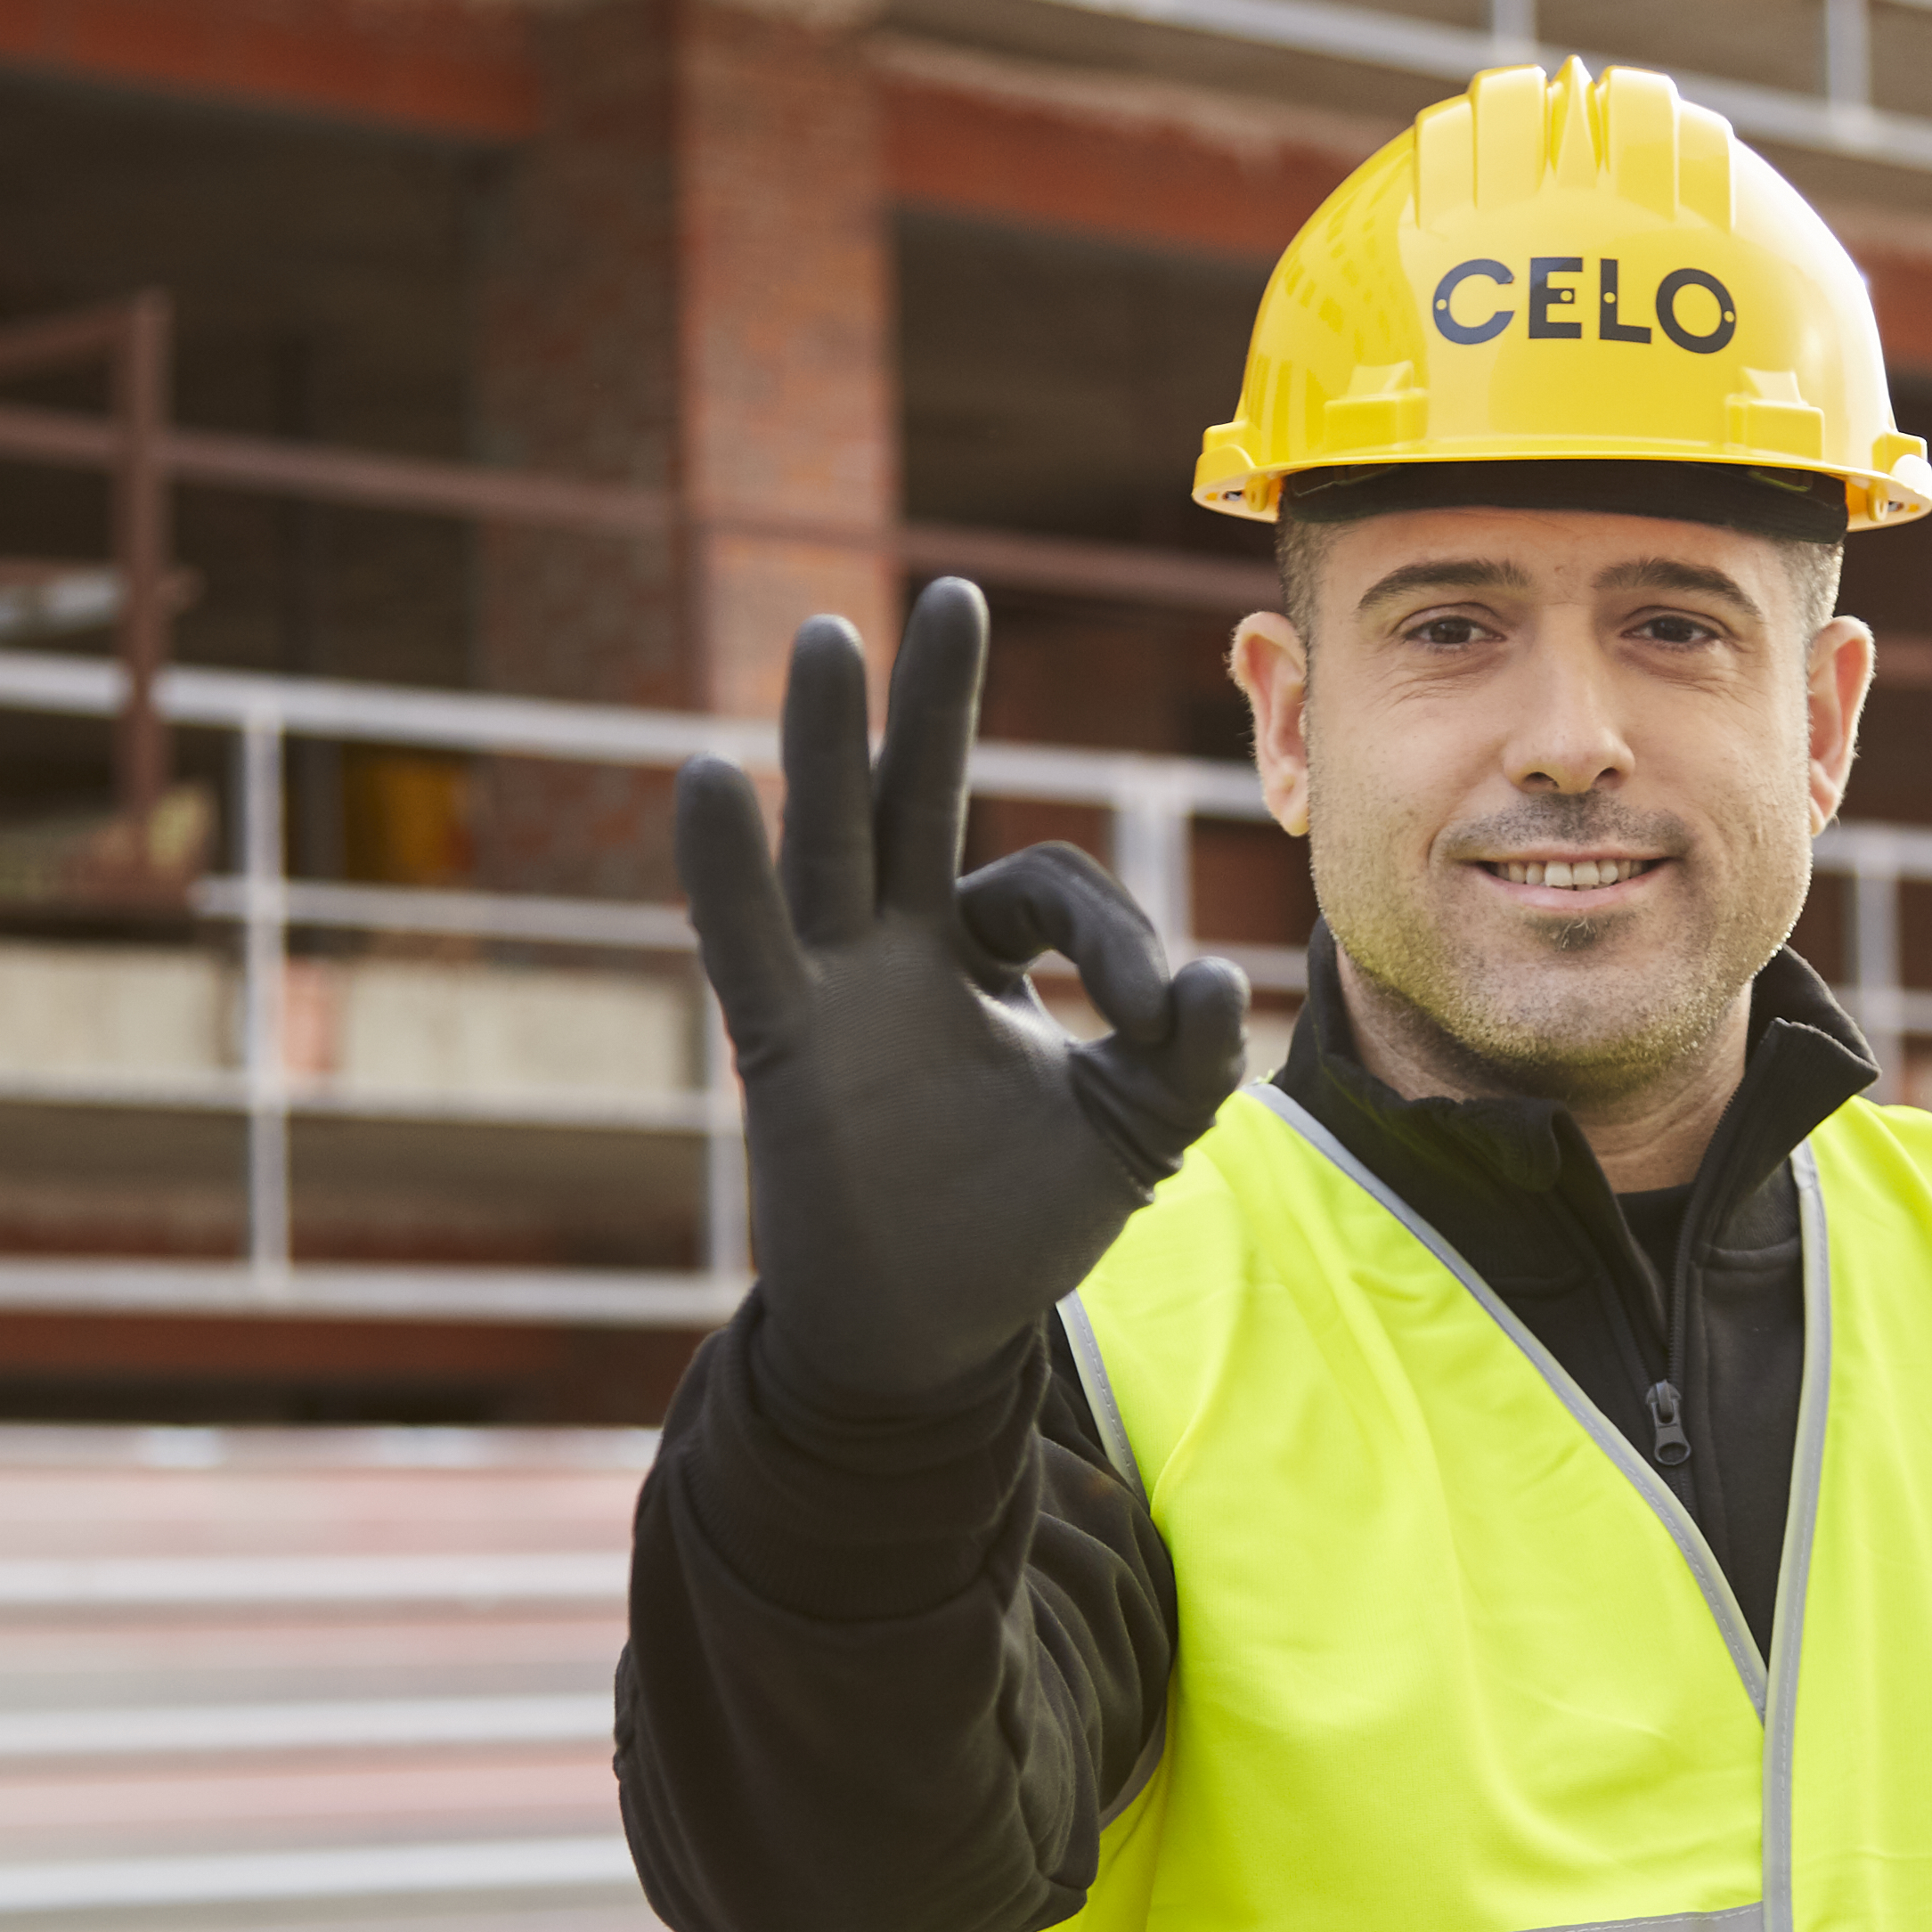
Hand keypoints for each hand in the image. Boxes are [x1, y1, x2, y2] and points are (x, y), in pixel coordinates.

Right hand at [674, 580, 1249, 1405]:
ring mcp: (835, 988)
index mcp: (980, 952)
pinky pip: (747, 940)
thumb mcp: (1134, 1133)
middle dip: (937, 702)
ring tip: (830, 636)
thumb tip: (1223, 981)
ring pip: (833, 840)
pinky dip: (724, 865)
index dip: (1118, 941)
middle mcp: (900, 948)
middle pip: (916, 797)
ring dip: (830, 740)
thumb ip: (1187, 1058)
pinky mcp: (786, 1044)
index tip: (1158, 1023)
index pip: (1051, 888)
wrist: (931, 1333)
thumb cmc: (1021, 1224)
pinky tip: (708, 777)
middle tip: (961, 597)